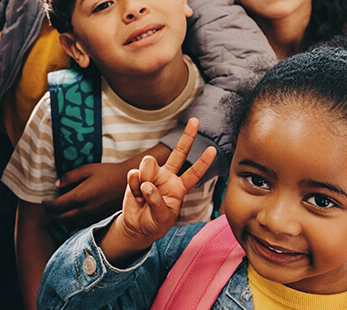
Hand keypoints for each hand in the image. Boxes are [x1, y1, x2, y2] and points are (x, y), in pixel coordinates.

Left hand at [42, 163, 128, 229]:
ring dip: (60, 221)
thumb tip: (57, 184)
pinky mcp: (99, 218)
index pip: (57, 206)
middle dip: (51, 214)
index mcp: (80, 195)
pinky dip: (71, 224)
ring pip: (70, 224)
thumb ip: (70, 177)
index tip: (43, 201)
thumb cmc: (107, 172)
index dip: (47, 205)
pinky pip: (81, 225)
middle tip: (46, 209)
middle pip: (61, 217)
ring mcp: (92, 216)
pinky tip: (70, 219)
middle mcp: (85, 209)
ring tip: (56, 214)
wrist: (129, 182)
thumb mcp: (87, 169)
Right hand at [120, 119, 215, 243]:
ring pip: (149, 164)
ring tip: (142, 194)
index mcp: (179, 187)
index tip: (213, 149)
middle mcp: (167, 177)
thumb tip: (146, 183)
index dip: (203, 162)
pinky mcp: (136, 177)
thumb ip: (156, 201)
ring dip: (144, 179)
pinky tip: (135, 195)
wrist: (136, 227)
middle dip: (187, 137)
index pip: (194, 173)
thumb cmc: (155, 223)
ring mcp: (151, 175)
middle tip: (195, 121)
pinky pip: (134, 175)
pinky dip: (133, 187)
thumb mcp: (162, 218)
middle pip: (178, 153)